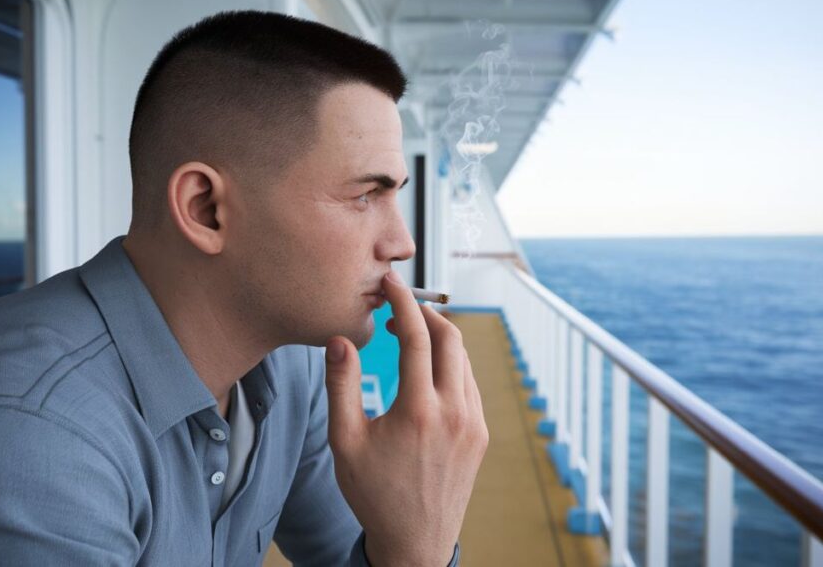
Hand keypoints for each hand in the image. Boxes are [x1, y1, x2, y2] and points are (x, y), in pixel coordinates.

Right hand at [323, 271, 488, 565]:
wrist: (415, 541)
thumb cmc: (373, 493)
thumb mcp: (344, 441)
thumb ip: (341, 385)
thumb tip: (341, 339)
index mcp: (418, 411)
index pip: (417, 337)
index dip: (404, 302)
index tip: (391, 282)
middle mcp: (454, 412)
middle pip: (451, 339)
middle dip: (426, 313)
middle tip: (400, 307)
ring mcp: (473, 424)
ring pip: (463, 361)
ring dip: (440, 339)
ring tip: (410, 336)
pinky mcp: (481, 435)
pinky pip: (469, 384)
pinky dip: (451, 365)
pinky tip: (428, 370)